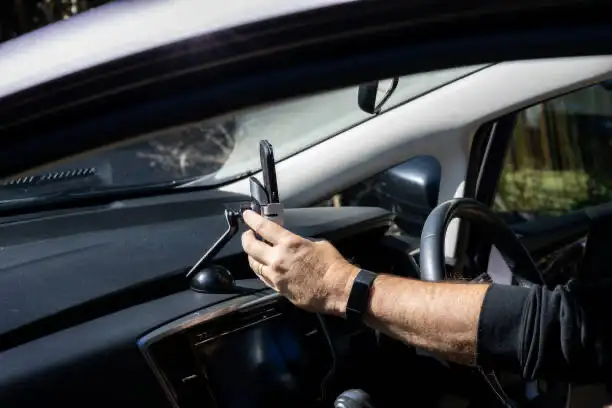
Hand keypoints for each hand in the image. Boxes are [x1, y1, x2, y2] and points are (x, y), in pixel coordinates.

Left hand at [241, 210, 358, 315]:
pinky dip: (259, 269)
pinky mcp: (278, 289)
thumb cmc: (332, 266)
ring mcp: (276, 275)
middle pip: (251, 246)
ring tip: (254, 251)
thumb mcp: (318, 244)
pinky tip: (261, 266)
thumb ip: (300, 243)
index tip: (247, 215)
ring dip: (251, 255)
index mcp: (290, 243)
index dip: (252, 219)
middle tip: (248, 234)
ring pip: (253, 263)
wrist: (338, 289)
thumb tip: (293, 244)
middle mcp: (278, 258)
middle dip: (246, 238)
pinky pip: (262, 277)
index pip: (264, 227)